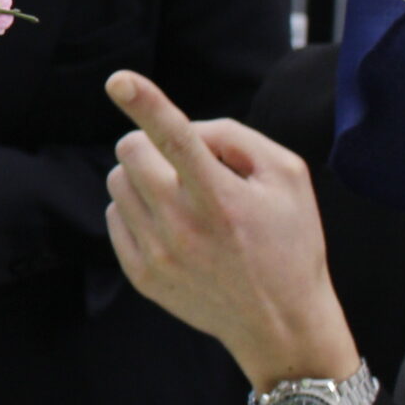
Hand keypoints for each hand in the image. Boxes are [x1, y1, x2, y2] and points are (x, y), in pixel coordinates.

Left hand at [103, 71, 359, 390]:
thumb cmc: (289, 242)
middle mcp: (184, 228)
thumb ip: (235, 138)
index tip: (118, 80)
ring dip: (143, 178)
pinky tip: (173, 228)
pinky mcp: (141, 276)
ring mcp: (158, 255)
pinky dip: (137, 210)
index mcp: (222, 199)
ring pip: (117, 182)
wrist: (280, 324)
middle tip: (185, 166)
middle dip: (152, 144)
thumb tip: (183, 128)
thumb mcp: (287, 178)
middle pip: (131, 151)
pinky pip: (114, 216)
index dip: (146, 103)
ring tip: (184, 200)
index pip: (177, 139)